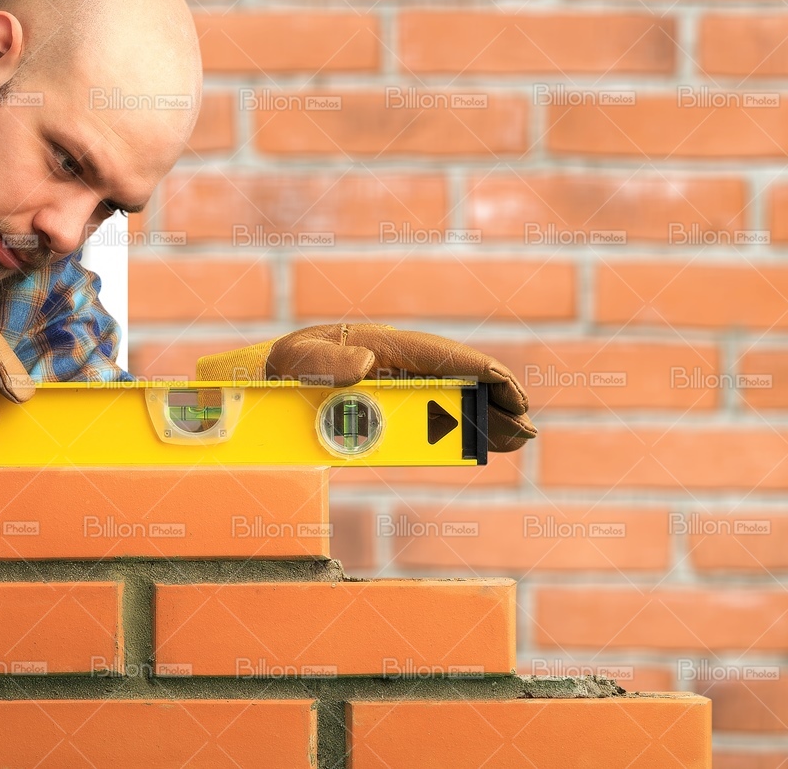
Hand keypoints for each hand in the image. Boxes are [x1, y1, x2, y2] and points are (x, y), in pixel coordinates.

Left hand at [197, 323, 535, 451]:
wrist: (262, 381)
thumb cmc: (280, 367)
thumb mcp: (295, 361)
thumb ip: (325, 362)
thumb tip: (366, 364)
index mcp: (385, 345)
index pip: (446, 357)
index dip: (483, 374)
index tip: (511, 392)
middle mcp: (400, 363)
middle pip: (459, 381)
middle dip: (496, 401)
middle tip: (525, 430)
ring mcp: (399, 385)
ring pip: (453, 400)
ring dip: (486, 419)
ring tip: (517, 440)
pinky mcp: (392, 407)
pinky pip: (435, 417)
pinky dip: (463, 429)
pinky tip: (485, 443)